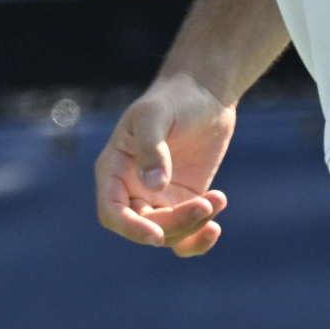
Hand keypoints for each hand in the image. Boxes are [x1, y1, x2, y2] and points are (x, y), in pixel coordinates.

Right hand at [94, 75, 237, 257]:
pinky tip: (217, 215)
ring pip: (169, 233)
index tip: (156, 235)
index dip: (130, 228)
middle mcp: (131, 189)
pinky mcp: (184, 200)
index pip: (112, 212)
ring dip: (193, 226)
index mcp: (114, 170)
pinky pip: (186, 232)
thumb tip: (154, 186)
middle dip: (175, 223)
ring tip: (217, 199)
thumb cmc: (174, 98)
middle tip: (205, 203)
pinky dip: (200, 235)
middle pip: (145, 225)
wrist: (205, 93)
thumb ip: (151, 148)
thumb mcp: (156, 115)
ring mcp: (158, 198)